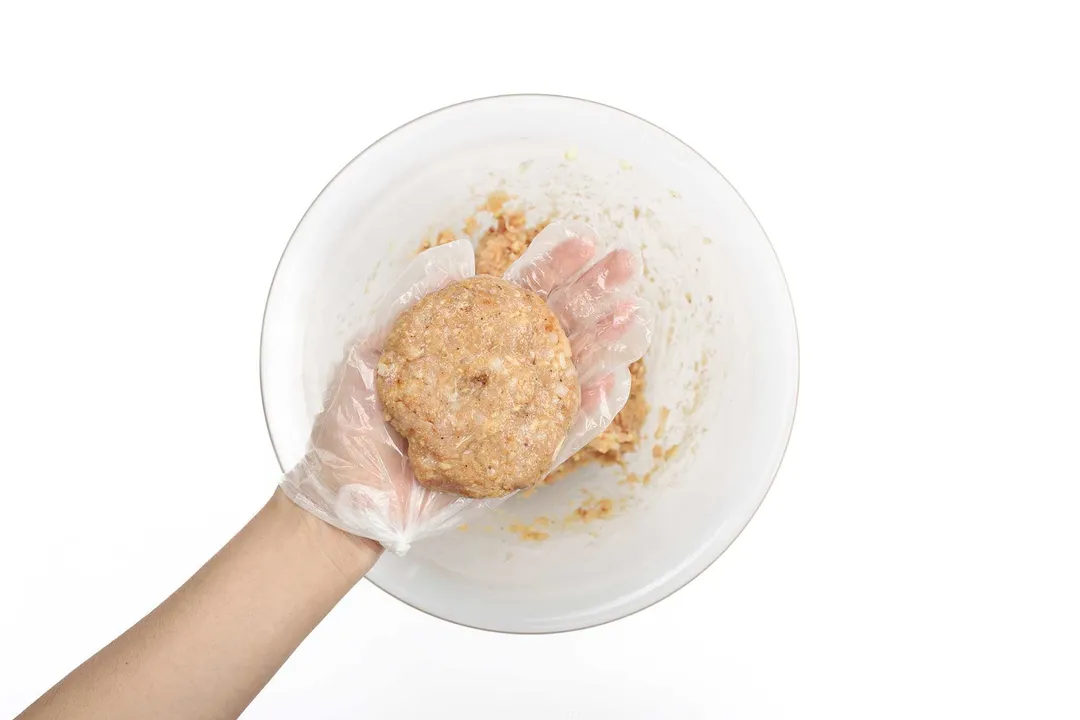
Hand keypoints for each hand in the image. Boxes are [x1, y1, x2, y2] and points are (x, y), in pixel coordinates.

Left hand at [280, 222, 650, 553]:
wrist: (346, 500)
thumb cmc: (351, 428)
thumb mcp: (370, 354)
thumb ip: (412, 302)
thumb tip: (456, 252)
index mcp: (467, 340)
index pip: (517, 294)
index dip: (552, 264)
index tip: (584, 239)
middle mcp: (498, 373)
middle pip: (555, 325)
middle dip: (593, 293)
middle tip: (627, 264)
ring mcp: (513, 416)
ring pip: (570, 374)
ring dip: (604, 345)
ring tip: (635, 319)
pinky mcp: (519, 460)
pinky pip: (563, 434)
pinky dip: (591, 412)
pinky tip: (614, 382)